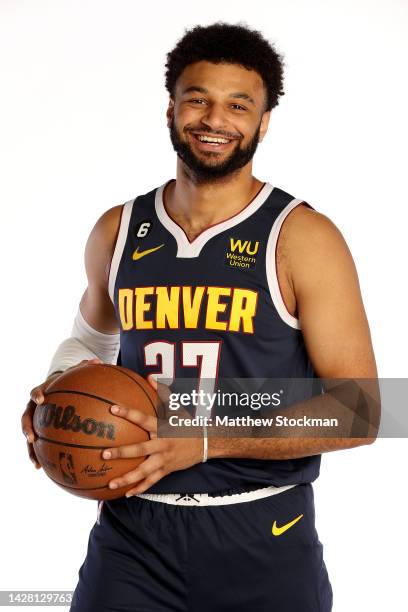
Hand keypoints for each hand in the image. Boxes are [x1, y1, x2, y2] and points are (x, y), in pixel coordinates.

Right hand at [22, 357, 102, 468]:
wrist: (55, 391)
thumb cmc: (68, 383)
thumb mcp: (74, 375)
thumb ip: (84, 368)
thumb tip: (98, 361)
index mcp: (41, 392)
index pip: (35, 392)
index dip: (37, 395)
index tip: (42, 399)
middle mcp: (34, 408)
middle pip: (26, 417)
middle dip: (27, 428)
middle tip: (31, 437)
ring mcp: (35, 421)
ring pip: (28, 435)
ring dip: (30, 449)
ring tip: (35, 462)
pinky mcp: (39, 432)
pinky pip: (38, 445)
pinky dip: (40, 456)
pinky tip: (44, 469)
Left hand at [103, 380, 203, 495]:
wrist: (205, 443)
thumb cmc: (186, 423)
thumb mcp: (176, 407)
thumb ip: (161, 393)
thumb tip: (149, 377)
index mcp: (162, 427)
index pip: (143, 418)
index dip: (128, 413)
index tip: (112, 409)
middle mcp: (162, 444)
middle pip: (140, 449)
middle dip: (122, 452)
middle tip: (104, 454)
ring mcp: (164, 459)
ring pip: (144, 471)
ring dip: (127, 478)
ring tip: (111, 483)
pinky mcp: (166, 470)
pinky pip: (152, 481)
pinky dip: (140, 488)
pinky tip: (126, 493)